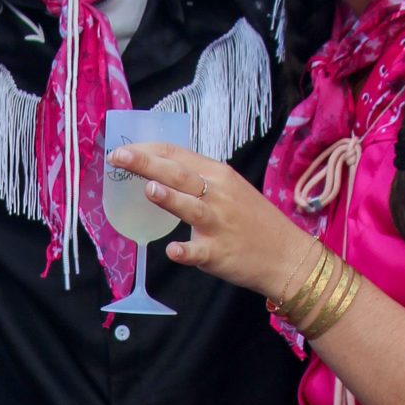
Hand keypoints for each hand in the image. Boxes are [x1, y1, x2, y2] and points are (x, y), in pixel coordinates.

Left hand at [105, 145, 307, 294]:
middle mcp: (218, 195)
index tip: (121, 150)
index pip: (177, 155)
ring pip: (190, 207)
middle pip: (179, 174)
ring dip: (170, 198)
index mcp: (218, 175)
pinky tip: (173, 251)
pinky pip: (199, 252)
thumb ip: (197, 180)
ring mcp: (218, 224)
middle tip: (118, 157)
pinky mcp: (219, 253)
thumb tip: (157, 171)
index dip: (147, 150)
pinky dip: (186, 251)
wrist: (287, 255)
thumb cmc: (253, 221)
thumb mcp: (230, 189)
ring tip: (148, 189)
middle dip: (146, 164)